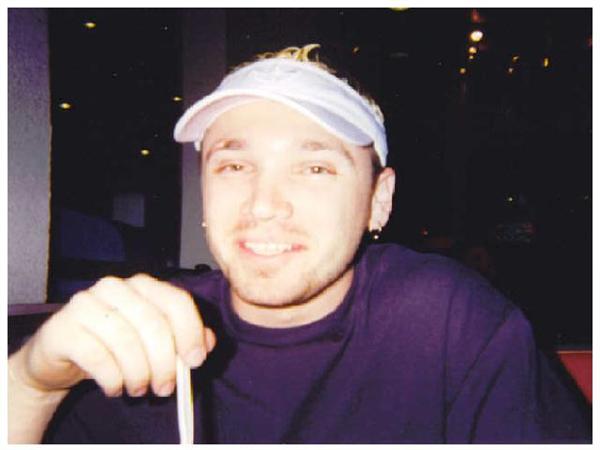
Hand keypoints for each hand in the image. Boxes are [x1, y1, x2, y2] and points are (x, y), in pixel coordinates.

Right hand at [12, 274, 215, 397]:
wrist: (60, 350)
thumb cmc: (112, 342)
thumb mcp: (151, 339)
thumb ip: (182, 336)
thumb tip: (207, 342)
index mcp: (142, 285)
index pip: (176, 301)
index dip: (191, 332)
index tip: (196, 361)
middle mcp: (115, 287)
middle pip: (153, 323)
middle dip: (165, 362)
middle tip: (166, 388)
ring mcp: (86, 304)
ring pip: (126, 341)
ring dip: (139, 374)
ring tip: (140, 389)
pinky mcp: (63, 327)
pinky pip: (97, 356)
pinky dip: (113, 378)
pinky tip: (115, 387)